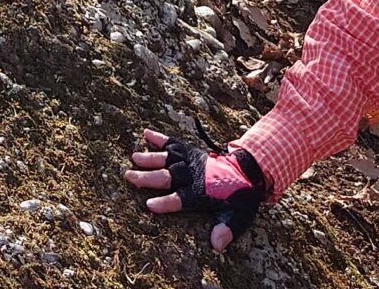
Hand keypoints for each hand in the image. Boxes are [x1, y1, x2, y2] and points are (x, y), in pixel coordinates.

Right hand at [123, 130, 269, 250]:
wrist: (248, 171)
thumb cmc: (239, 197)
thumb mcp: (238, 217)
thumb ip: (227, 229)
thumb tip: (217, 245)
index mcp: (201, 193)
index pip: (181, 199)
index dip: (166, 202)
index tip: (149, 205)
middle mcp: (193, 176)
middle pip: (168, 176)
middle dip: (149, 177)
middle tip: (130, 177)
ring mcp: (191, 161)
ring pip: (168, 159)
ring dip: (151, 158)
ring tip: (133, 157)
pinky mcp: (191, 151)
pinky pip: (174, 143)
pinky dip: (161, 138)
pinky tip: (146, 133)